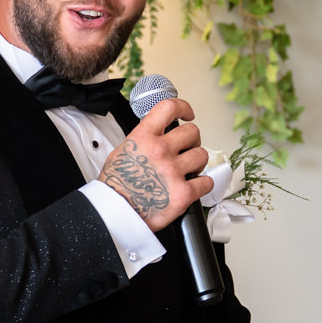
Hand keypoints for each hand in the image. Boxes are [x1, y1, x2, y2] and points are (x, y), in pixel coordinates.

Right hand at [96, 98, 212, 232]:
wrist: (114, 214)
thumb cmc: (115, 187)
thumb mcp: (122, 151)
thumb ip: (142, 139)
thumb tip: (156, 134)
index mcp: (143, 137)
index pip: (169, 108)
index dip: (183, 107)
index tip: (188, 114)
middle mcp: (160, 151)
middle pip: (192, 132)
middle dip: (192, 140)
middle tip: (187, 149)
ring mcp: (173, 172)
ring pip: (202, 155)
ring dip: (197, 161)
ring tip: (188, 169)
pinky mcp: (183, 194)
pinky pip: (207, 182)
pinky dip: (203, 184)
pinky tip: (195, 185)